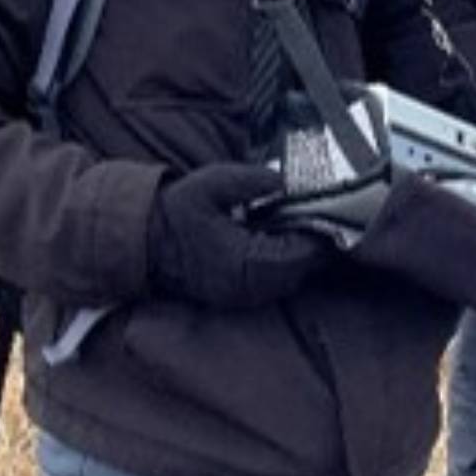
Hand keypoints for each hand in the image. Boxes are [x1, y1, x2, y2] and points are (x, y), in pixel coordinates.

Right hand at [147, 163, 334, 308]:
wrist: (142, 242)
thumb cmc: (175, 213)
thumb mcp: (210, 185)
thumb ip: (249, 181)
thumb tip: (283, 181)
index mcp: (247, 264)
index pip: (304, 254)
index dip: (322, 232)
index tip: (334, 208)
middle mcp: (251, 287)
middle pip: (305, 268)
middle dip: (317, 240)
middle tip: (325, 209)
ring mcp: (247, 295)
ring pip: (294, 276)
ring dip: (303, 250)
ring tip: (305, 219)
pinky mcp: (242, 293)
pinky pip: (278, 279)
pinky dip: (287, 258)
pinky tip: (284, 234)